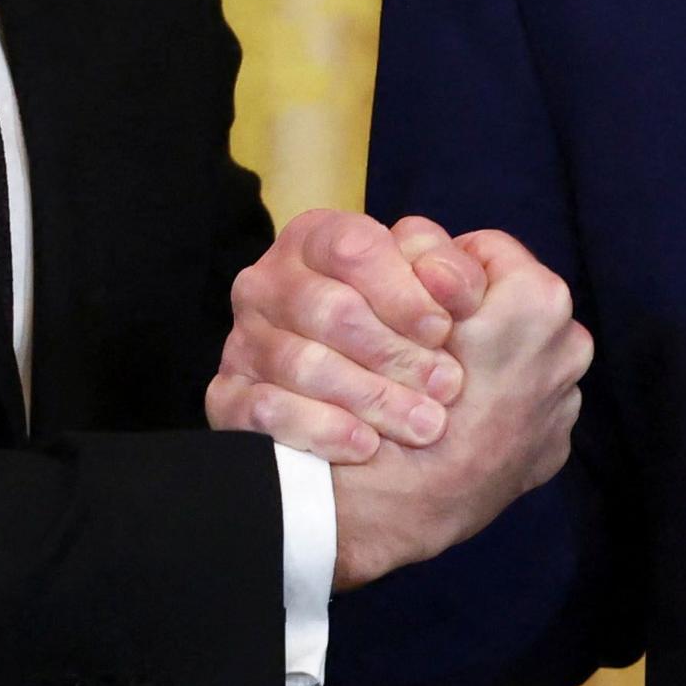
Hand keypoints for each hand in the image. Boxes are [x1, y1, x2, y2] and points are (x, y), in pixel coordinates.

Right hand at [208, 208, 492, 460]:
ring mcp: (243, 341)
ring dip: (371, 397)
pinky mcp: (228, 397)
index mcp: (318, 240)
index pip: (353, 249)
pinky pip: (265, 410)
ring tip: (423, 424)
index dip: (403, 291)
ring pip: (303, 363)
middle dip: (395, 352)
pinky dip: (320, 429)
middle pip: (330, 310)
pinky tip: (365, 445)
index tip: (442, 330)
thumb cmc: (416, 347)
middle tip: (446, 387)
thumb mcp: (445, 299)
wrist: (385, 438)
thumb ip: (457, 273)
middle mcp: (270, 283)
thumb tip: (445, 281)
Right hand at [323, 229, 588, 589]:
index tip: (415, 300)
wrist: (398, 502)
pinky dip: (498, 406)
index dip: (439, 269)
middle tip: (424, 343)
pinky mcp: (552, 448)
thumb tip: (435, 253)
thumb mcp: (401, 303)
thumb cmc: (392, 395)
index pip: (485, 249)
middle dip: (474, 315)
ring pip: (521, 355)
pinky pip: (525, 405)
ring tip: (437, 385)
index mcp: (539, 299)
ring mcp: (565, 403)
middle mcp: (569, 346)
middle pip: (512, 303)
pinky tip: (457, 421)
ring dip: (489, 361)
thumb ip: (426, 259)